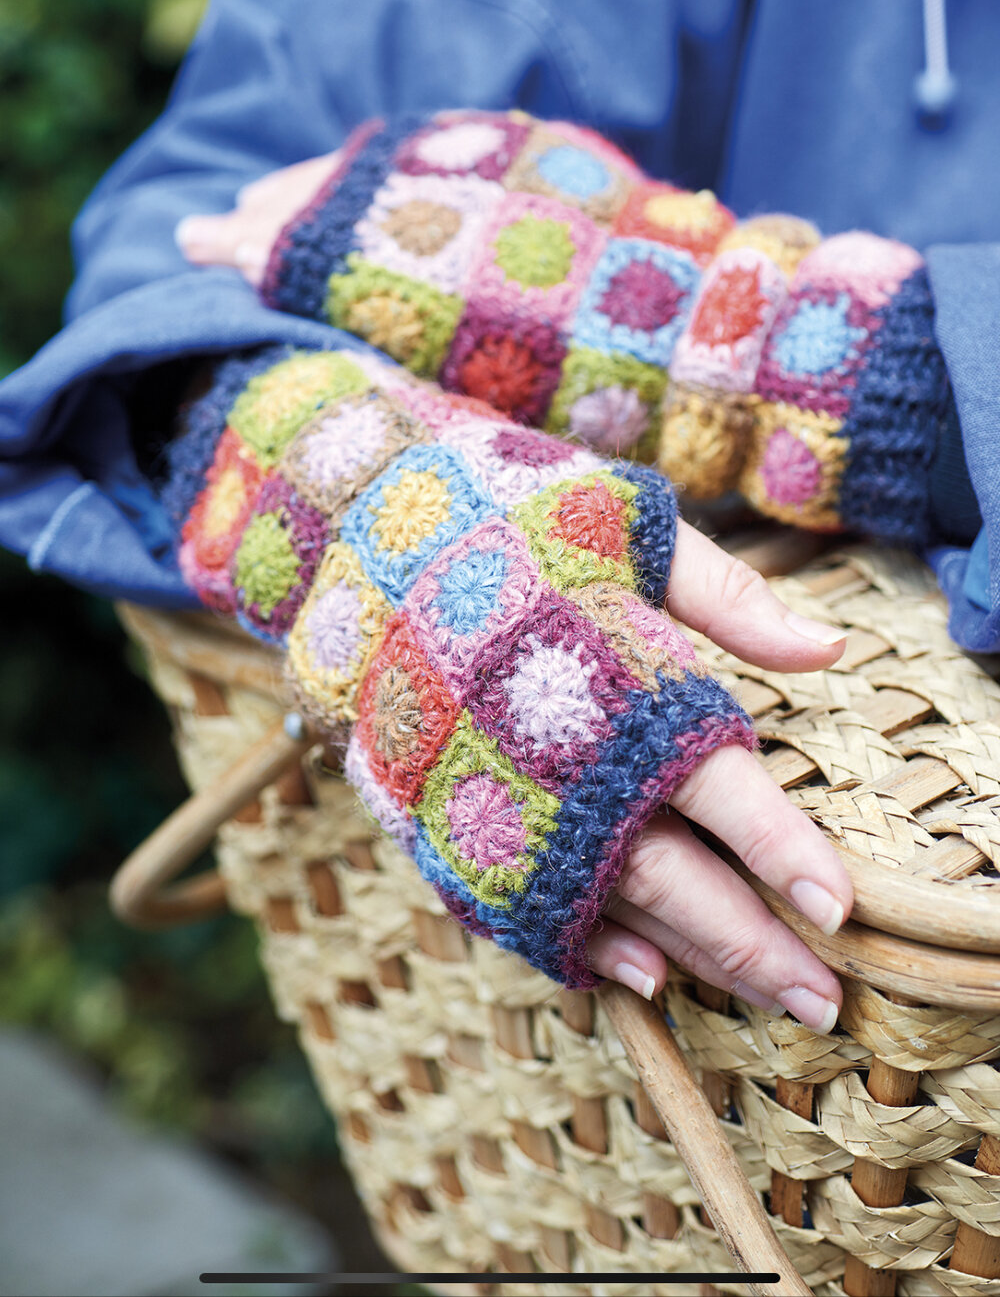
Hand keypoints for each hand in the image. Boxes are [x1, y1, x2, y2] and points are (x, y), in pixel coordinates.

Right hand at [178, 152, 854, 1029]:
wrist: (344, 516)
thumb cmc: (499, 507)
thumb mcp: (622, 521)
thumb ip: (725, 594)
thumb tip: (828, 649)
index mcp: (607, 681)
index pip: (715, 787)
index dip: (781, 851)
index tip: (843, 911)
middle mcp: (547, 754)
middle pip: (666, 873)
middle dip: (750, 943)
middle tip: (822, 1002)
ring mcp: (481, 792)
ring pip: (597, 900)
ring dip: (683, 957)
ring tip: (759, 1001)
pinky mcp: (432, 809)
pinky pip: (510, 899)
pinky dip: (575, 945)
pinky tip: (636, 977)